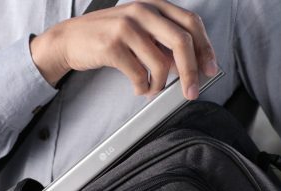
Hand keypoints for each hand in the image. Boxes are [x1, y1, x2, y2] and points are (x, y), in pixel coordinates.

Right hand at [30, 0, 217, 99]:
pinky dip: (142, 87)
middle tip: (192, 91)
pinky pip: (138, 74)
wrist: (69, 39)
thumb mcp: (138, 30)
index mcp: (153, 5)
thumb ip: (162, 42)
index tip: (210, 69)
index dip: (205, 48)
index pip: (191, 23)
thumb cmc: (106, 36)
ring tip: (153, 90)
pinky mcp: (112, 46)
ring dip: (160, 84)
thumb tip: (186, 65)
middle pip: (181, 41)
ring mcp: (126, 27)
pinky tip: (139, 88)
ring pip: (160, 62)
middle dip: (191, 71)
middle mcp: (142, 11)